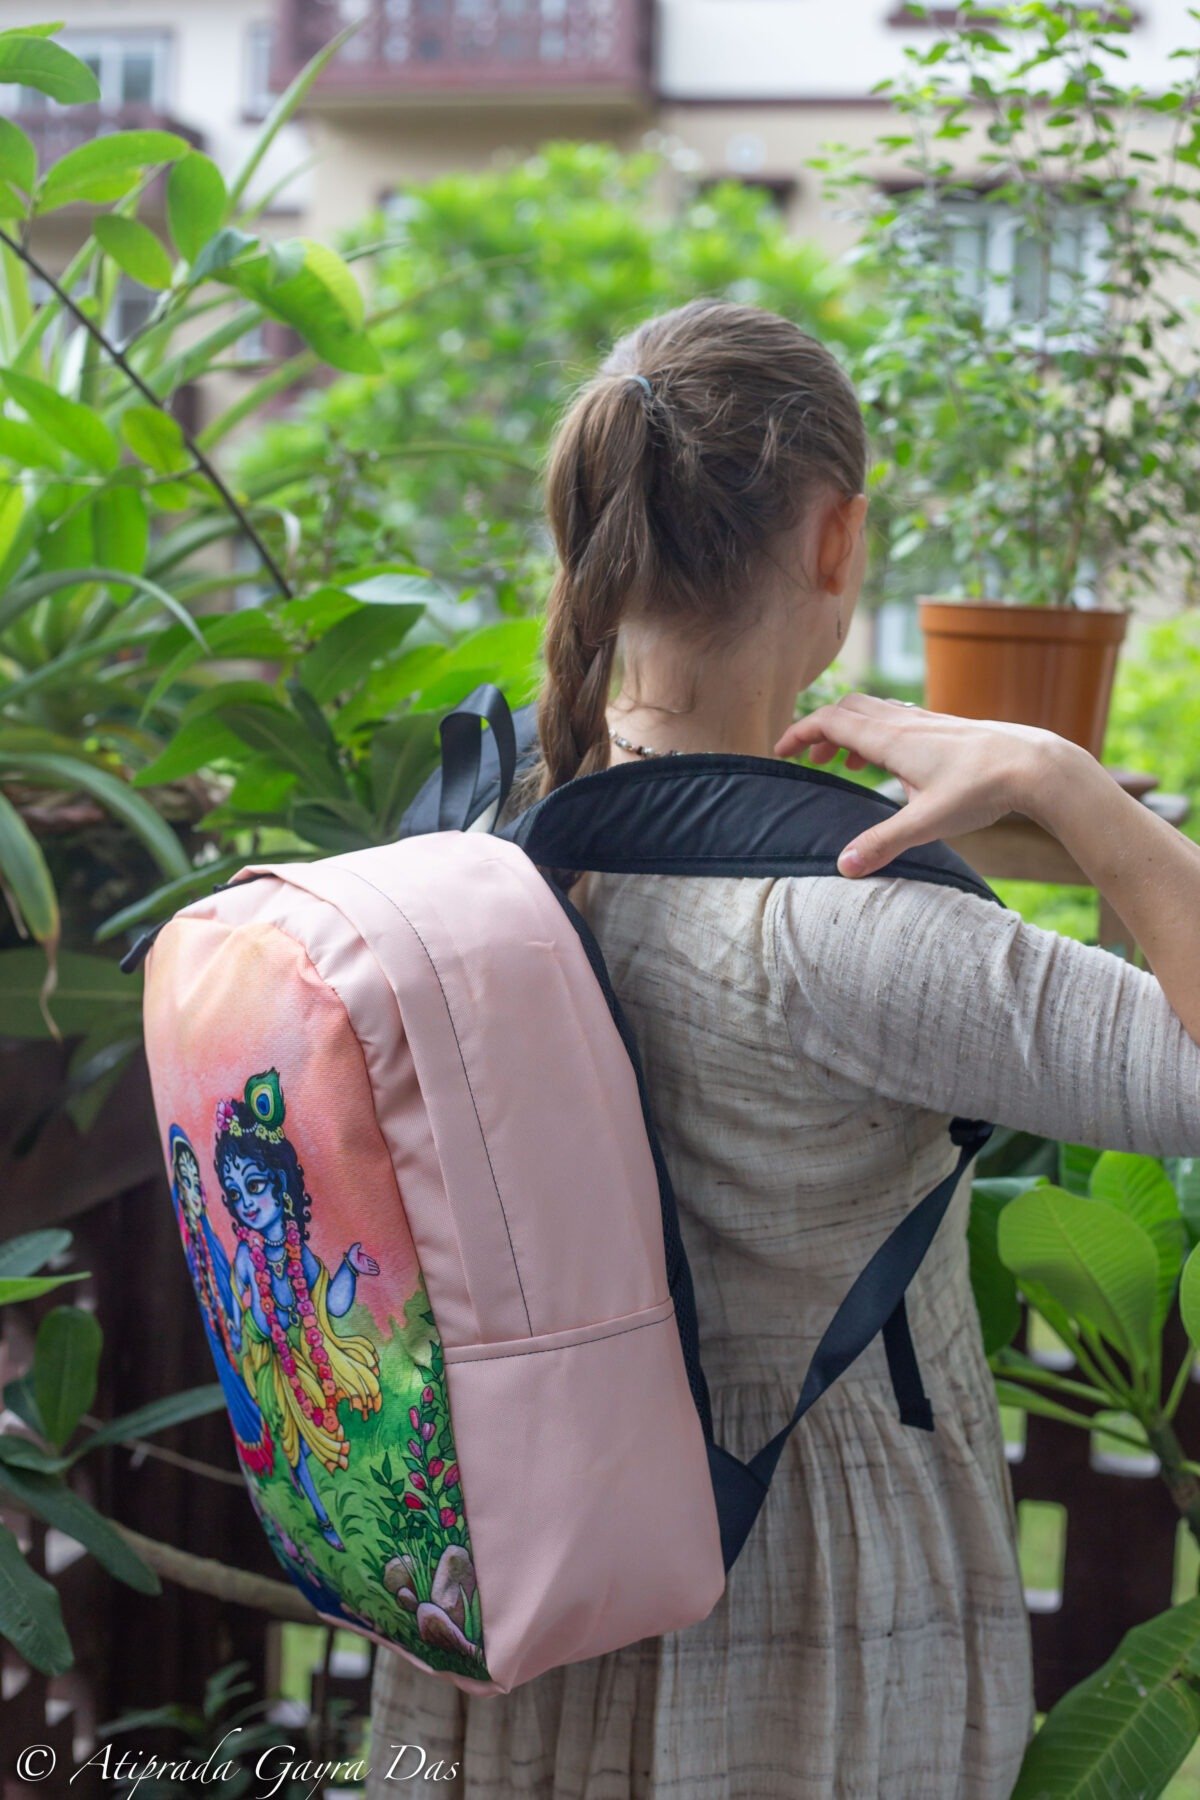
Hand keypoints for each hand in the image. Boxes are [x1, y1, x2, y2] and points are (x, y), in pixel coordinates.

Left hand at [345, 1242, 379, 1275]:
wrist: (349, 1262)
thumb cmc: (351, 1255)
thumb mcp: (353, 1248)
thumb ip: (356, 1245)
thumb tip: (359, 1243)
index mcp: (362, 1257)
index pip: (368, 1259)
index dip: (372, 1260)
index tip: (374, 1262)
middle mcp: (364, 1262)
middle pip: (370, 1264)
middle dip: (374, 1265)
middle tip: (378, 1267)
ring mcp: (364, 1267)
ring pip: (371, 1268)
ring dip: (375, 1269)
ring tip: (379, 1270)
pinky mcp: (365, 1270)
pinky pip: (371, 1271)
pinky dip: (374, 1272)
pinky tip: (378, 1272)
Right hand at [774, 694, 1078, 876]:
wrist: (1034, 764)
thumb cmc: (981, 788)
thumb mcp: (927, 823)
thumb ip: (883, 844)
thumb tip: (842, 867)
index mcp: (890, 738)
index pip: (829, 721)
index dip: (799, 733)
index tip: (780, 752)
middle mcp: (903, 721)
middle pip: (846, 708)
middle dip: (820, 730)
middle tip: (809, 759)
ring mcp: (925, 720)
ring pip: (872, 711)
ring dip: (849, 730)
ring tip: (843, 763)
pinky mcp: (943, 727)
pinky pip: (896, 719)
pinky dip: (877, 733)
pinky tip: (890, 764)